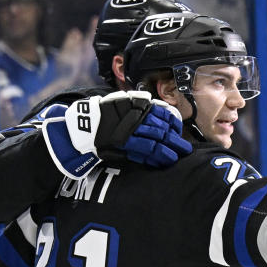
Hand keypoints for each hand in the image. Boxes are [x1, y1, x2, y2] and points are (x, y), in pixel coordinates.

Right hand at [42, 91, 192, 178]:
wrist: (81, 125)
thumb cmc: (105, 115)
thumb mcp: (124, 104)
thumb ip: (142, 108)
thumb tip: (165, 117)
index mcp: (137, 104)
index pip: (164, 113)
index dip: (174, 124)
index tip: (178, 131)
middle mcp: (135, 116)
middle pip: (162, 130)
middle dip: (175, 141)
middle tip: (185, 149)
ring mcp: (129, 130)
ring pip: (156, 142)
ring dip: (168, 151)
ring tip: (176, 157)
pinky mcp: (123, 143)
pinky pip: (144, 151)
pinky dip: (155, 158)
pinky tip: (163, 162)